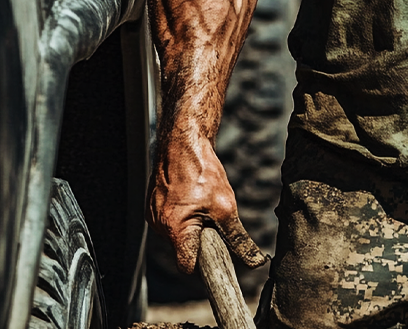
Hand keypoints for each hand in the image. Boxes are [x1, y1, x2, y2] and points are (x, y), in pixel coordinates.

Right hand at [147, 133, 266, 274]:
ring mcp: (153, 215)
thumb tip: (254, 261)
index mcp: (174, 230)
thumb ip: (237, 238)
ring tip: (203, 202)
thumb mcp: (226, 205)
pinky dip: (184, 214)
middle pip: (183, 249)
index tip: (217, 256)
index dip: (203, 264)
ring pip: (178, 234)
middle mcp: (158, 226)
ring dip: (192, 225)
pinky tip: (193, 196)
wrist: (184, 142)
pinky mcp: (153, 205)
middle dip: (200, 239)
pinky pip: (171, 220)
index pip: (187, 266)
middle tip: (213, 219)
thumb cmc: (203, 170)